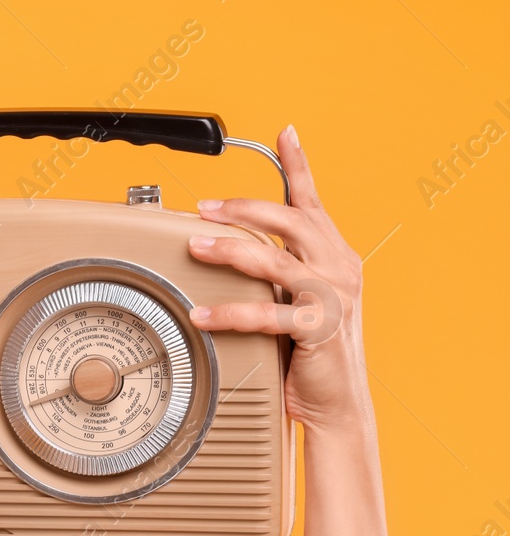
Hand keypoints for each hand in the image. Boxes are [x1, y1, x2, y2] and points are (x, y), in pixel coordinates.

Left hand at [185, 124, 371, 435]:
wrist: (338, 403)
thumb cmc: (309, 353)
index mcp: (333, 255)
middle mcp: (338, 268)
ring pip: (276, 260)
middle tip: (204, 207)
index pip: (312, 202)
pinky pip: (266, 315)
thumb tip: (227, 248)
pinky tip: (201, 313)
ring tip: (196, 247)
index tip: (284, 132)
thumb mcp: (294, 301)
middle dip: (244, 208)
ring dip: (230, 250)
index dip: (298, 164)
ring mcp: (332, 297)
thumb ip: (274, 273)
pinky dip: (230, 313)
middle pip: (291, 220)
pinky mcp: (319, 330)